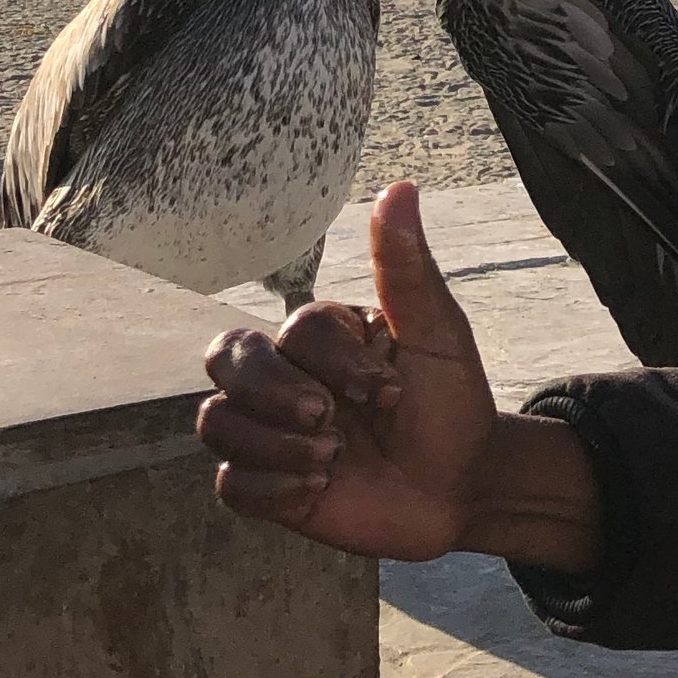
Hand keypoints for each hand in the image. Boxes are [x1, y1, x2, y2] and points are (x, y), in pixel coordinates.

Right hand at [198, 180, 499, 558]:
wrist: (461, 487)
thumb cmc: (449, 404)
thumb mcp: (438, 336)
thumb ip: (406, 269)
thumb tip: (399, 187)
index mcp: (320, 335)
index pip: (294, 328)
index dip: (334, 360)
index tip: (390, 392)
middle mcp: (284, 375)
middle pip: (226, 360)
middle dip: (273, 392)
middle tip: (329, 420)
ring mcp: (270, 430)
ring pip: (216, 423)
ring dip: (273, 445)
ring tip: (331, 461)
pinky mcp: (267, 486)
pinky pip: (228, 484)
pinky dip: (269, 489)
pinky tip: (316, 491)